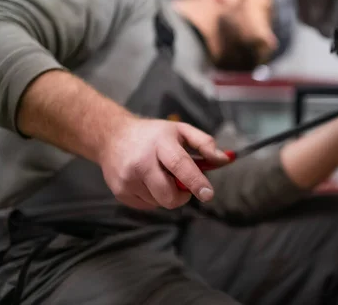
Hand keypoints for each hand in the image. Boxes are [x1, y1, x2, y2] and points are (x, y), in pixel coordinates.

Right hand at [98, 117, 229, 209]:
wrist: (112, 136)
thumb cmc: (153, 134)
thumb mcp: (180, 130)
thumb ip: (204, 143)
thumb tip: (225, 159)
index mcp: (160, 144)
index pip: (179, 165)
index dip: (195, 181)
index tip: (208, 194)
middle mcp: (141, 162)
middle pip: (167, 194)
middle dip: (182, 196)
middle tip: (182, 184)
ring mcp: (128, 179)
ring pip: (159, 202)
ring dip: (166, 194)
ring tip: (159, 175)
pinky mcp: (120, 192)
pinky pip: (148, 206)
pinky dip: (153, 197)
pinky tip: (147, 181)